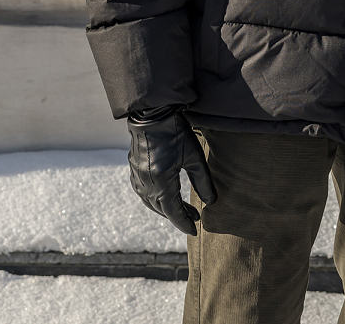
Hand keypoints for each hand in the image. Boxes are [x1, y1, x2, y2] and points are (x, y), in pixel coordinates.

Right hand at [126, 108, 216, 234]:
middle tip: (194, 218)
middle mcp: (145, 184)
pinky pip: (144, 193)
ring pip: (151, 202)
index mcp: (160, 183)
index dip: (184, 223)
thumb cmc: (176, 133)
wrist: (152, 114)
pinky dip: (157, 199)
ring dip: (167, 208)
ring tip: (184, 209)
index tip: (195, 230)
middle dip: (178, 216)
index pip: (172, 211)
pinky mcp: (134, 170)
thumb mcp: (194, 157)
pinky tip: (167, 195)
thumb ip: (202, 182)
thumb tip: (211, 202)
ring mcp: (137, 178)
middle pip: (161, 209)